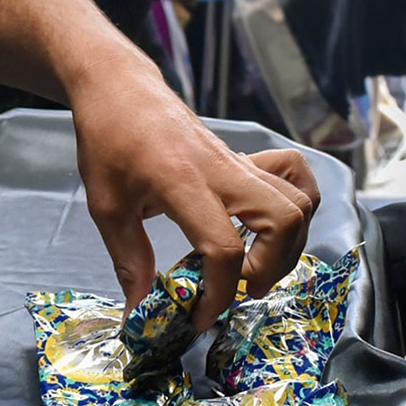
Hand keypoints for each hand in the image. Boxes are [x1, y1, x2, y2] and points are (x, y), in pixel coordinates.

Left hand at [69, 56, 320, 321]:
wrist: (119, 87)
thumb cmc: (108, 142)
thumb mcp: (106, 206)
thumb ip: (129, 259)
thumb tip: (141, 309)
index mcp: (183, 184)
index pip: (223, 246)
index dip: (219, 294)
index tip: (201, 317)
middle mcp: (223, 170)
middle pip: (284, 219)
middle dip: (272, 268)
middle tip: (242, 288)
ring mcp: (240, 160)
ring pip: (299, 199)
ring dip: (289, 243)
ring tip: (257, 265)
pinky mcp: (246, 156)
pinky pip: (294, 174)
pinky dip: (299, 203)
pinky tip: (274, 225)